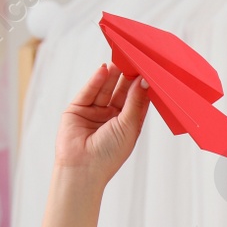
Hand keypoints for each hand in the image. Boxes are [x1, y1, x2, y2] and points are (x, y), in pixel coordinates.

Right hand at [54, 63, 150, 182]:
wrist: (82, 169)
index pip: (137, 100)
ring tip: (120, 58)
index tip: (149, 68)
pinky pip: (89, 92)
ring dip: (112, 75)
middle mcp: (112, 117)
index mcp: (128, 124)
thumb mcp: (128, 125)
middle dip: (127, 76)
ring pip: (105, 89)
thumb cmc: (110, 154)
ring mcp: (95, 113)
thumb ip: (135, 101)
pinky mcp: (77, 109)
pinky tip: (103, 70)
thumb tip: (144, 80)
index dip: (142, 85)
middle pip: (121, 92)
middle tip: (134, 58)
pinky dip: (96, 81)